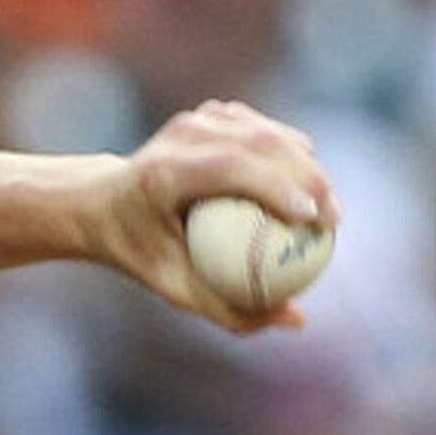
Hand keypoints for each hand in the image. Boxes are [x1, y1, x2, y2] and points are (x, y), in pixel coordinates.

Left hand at [97, 100, 338, 332]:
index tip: (315, 219)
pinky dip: (291, 153)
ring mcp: (194, 120)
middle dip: (310, 178)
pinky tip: (306, 184)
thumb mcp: (173, 287)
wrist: (101, 204)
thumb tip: (297, 319)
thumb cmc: (139, 251)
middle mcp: (179, 137)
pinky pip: (265, 130)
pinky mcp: (208, 115)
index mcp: (162, 174)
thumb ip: (230, 308)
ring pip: (269, 132)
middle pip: (259, 143)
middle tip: (334, 220)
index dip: (278, 186)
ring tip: (327, 207)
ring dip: (307, 165)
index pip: (230, 166)